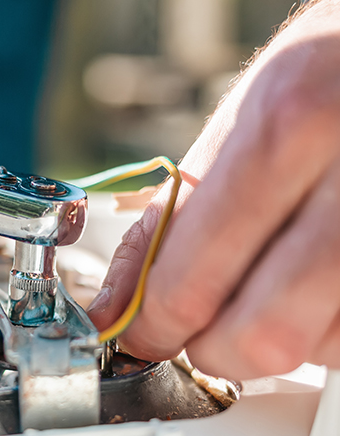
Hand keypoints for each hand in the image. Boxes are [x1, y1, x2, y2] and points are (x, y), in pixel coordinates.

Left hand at [88, 1, 339, 379]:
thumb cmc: (319, 86)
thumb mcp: (235, 128)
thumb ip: (166, 224)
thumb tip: (116, 306)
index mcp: (284, 131)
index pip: (191, 282)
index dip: (154, 328)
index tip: (144, 334)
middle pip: (261, 338)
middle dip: (215, 349)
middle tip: (204, 326)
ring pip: (314, 349)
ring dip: (276, 334)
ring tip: (272, 281)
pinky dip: (321, 327)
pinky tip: (315, 282)